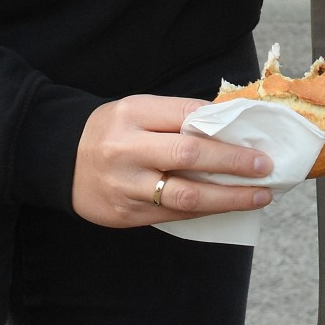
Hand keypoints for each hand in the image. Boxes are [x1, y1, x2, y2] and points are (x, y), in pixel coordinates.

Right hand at [70, 95, 276, 228]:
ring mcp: (126, 185)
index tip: (255, 134)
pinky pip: (173, 214)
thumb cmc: (111, 130)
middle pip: (189, 154)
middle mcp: (127, 149)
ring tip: (258, 195)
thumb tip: (228, 124)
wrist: (61, 160)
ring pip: (185, 194)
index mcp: (132, 115)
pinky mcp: (126, 215)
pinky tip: (228, 206)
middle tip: (264, 166)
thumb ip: (177, 115)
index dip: (223, 126)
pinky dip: (205, 210)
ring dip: (228, 197)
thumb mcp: (138, 110)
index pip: (186, 115)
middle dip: (233, 162)